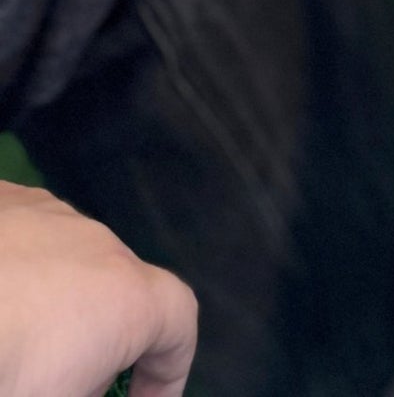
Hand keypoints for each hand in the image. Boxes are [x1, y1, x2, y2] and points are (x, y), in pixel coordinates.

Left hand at [0, 182, 195, 396]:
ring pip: (65, 257)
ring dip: (53, 300)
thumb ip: (85, 388)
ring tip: (8, 336)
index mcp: (125, 298)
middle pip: (121, 288)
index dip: (170, 371)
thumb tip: (81, 380)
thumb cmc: (4, 372)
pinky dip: (8, 270)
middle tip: (60, 384)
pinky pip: (14, 236)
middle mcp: (96, 241)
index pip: (180, 321)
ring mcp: (40, 212)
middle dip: (101, 338)